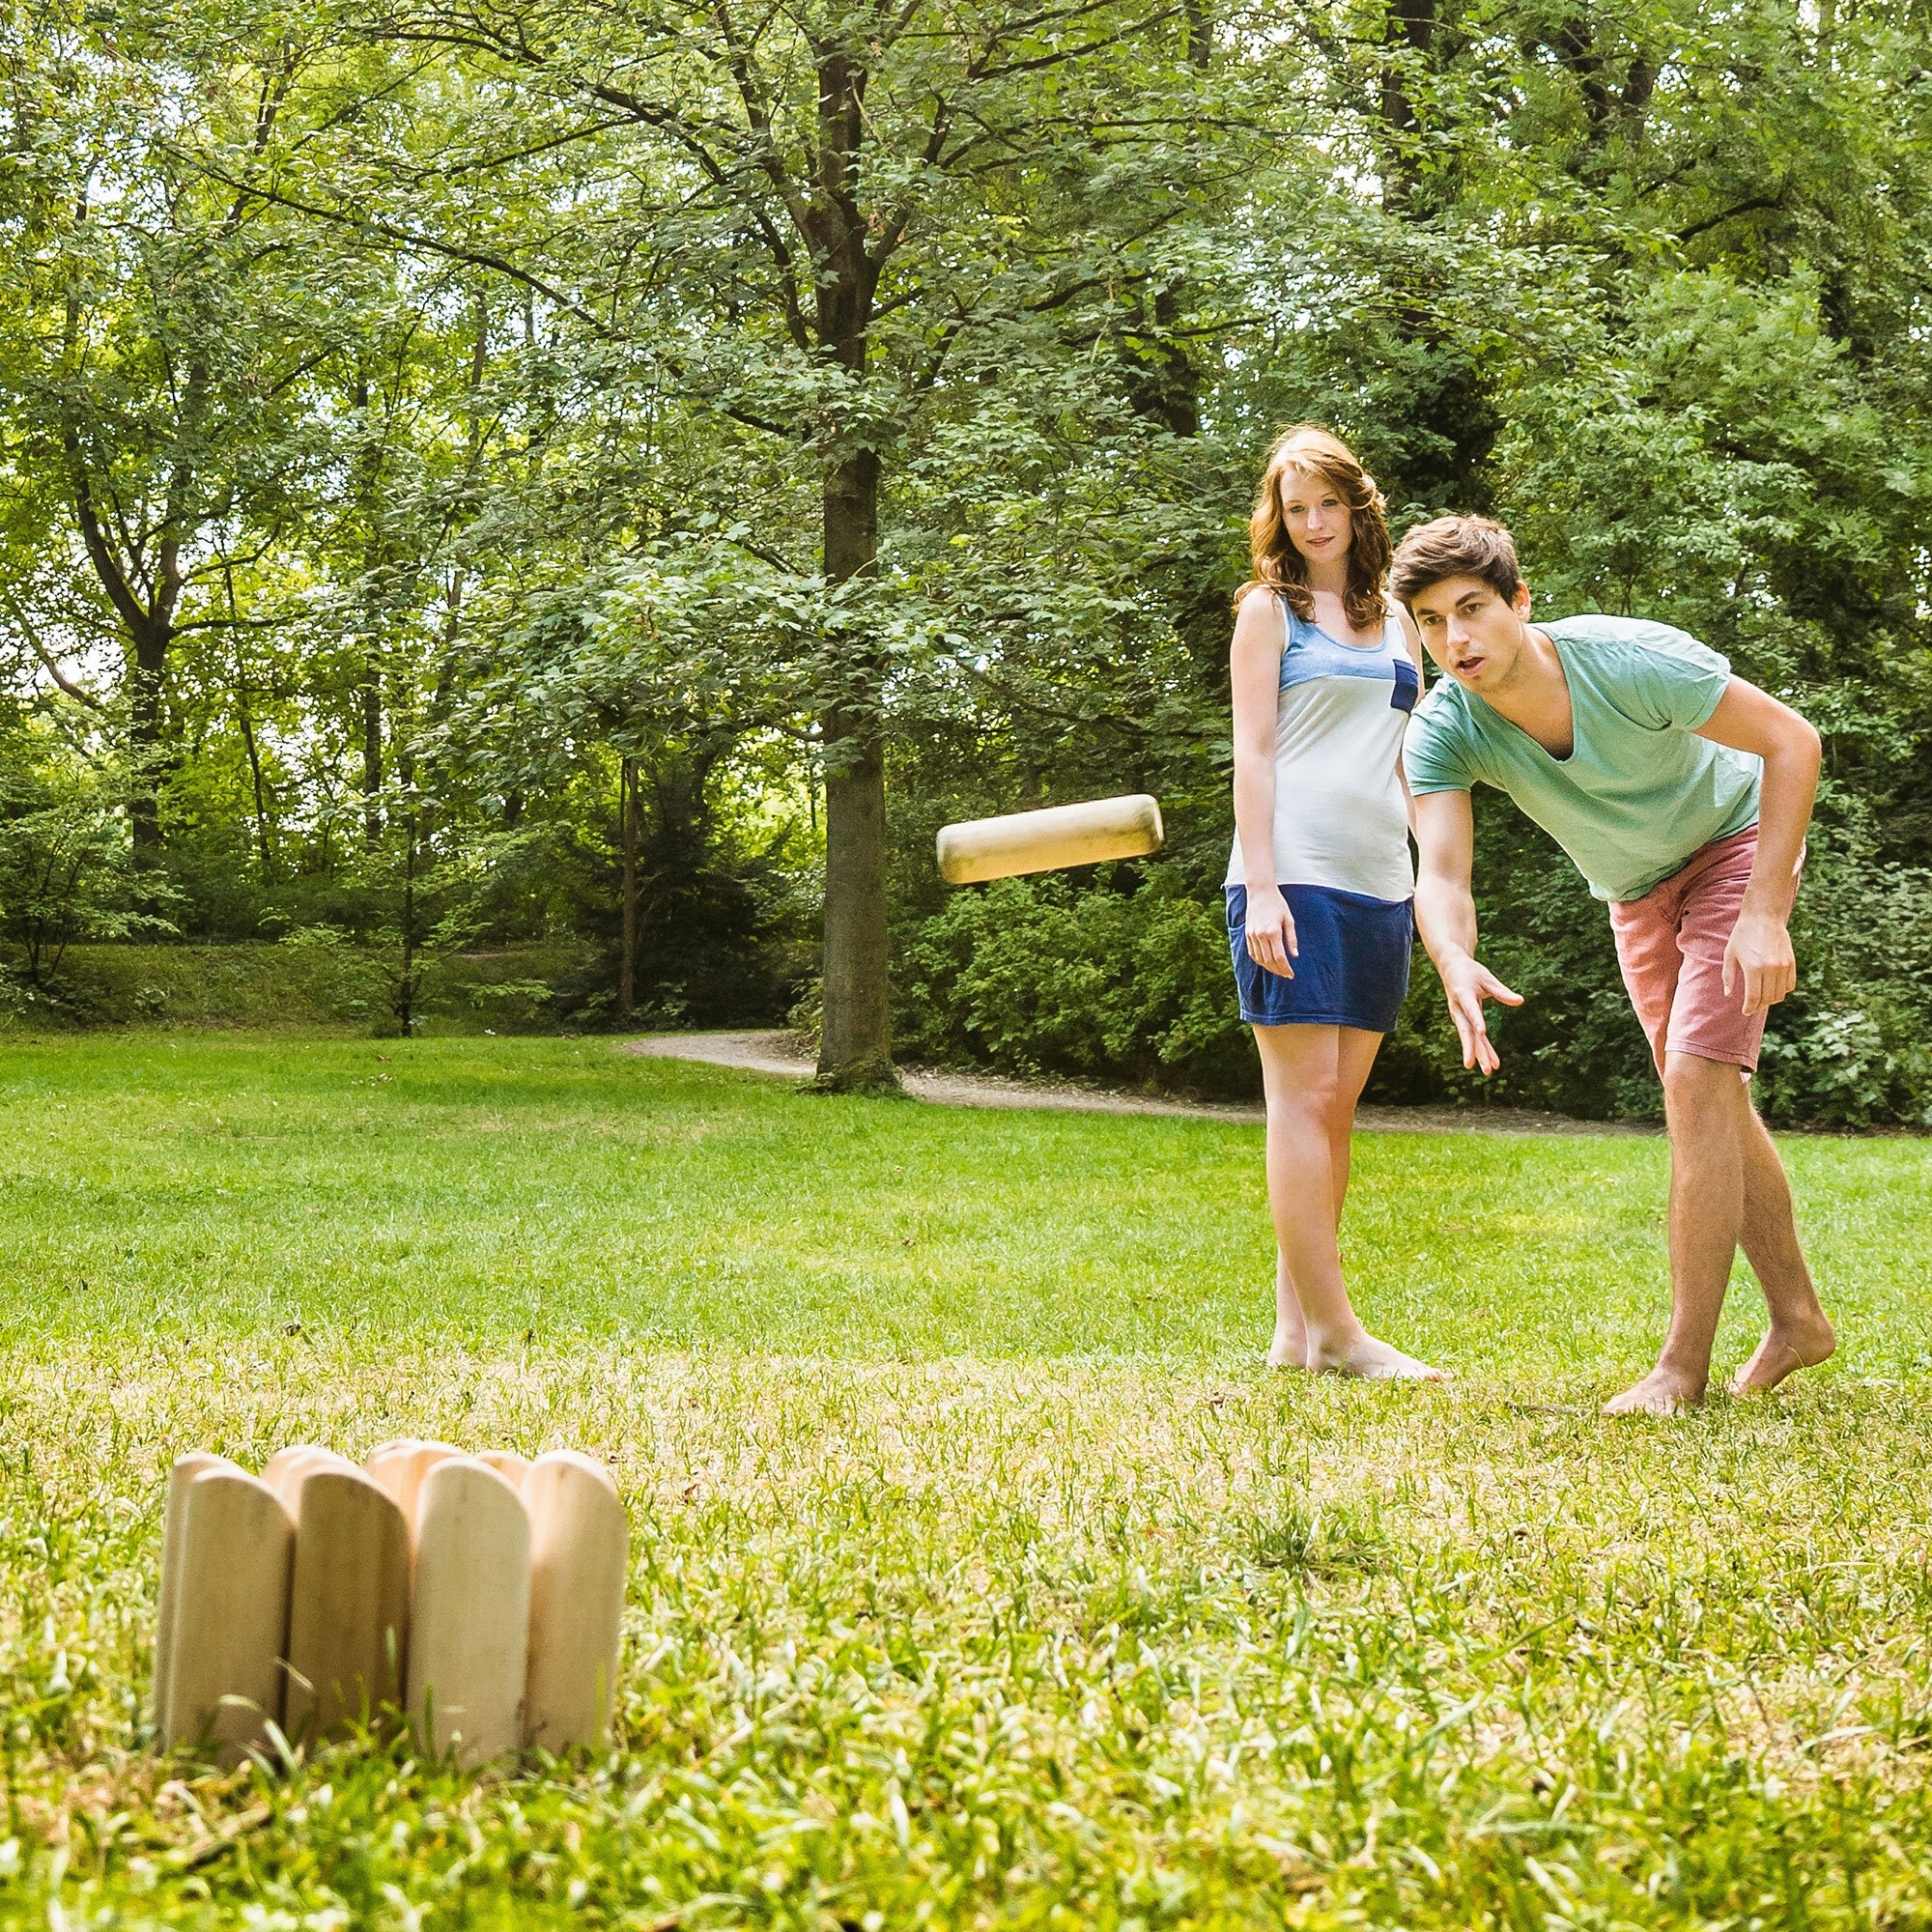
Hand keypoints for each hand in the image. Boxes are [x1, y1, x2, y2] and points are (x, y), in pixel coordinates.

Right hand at [1245, 885, 1296, 977]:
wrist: (1260, 893)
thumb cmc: (1278, 904)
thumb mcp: (1289, 920)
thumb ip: (1292, 939)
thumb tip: (1295, 955)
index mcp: (1273, 931)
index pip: (1279, 956)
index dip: (1286, 968)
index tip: (1291, 974)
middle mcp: (1260, 935)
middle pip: (1269, 960)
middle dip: (1278, 970)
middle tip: (1286, 974)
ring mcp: (1252, 935)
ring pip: (1259, 959)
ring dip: (1269, 967)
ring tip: (1278, 970)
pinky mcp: (1247, 934)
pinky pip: (1252, 953)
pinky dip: (1260, 961)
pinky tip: (1267, 963)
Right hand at [1440, 953, 1522, 1074]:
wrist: (1450, 969)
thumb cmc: (1470, 972)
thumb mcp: (1487, 978)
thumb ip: (1502, 992)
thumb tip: (1521, 1001)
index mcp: (1463, 994)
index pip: (1470, 1010)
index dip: (1476, 1020)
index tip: (1482, 1032)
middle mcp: (1458, 1009)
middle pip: (1466, 1031)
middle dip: (1472, 1049)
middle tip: (1478, 1066)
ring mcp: (1459, 1016)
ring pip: (1469, 1038)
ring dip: (1479, 1054)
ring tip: (1489, 1070)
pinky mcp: (1463, 1021)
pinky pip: (1473, 1037)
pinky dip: (1482, 1049)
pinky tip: (1491, 1062)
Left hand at [1724, 908, 1796, 1016]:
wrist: (1763, 917)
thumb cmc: (1742, 935)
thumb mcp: (1729, 954)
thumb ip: (1728, 976)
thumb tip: (1728, 994)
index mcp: (1753, 968)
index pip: (1754, 998)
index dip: (1749, 1008)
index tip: (1745, 1011)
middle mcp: (1771, 969)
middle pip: (1768, 999)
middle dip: (1759, 1006)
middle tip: (1752, 1006)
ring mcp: (1783, 966)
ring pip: (1780, 994)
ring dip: (1771, 1000)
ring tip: (1762, 999)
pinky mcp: (1791, 962)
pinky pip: (1790, 985)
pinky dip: (1782, 991)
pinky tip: (1773, 989)